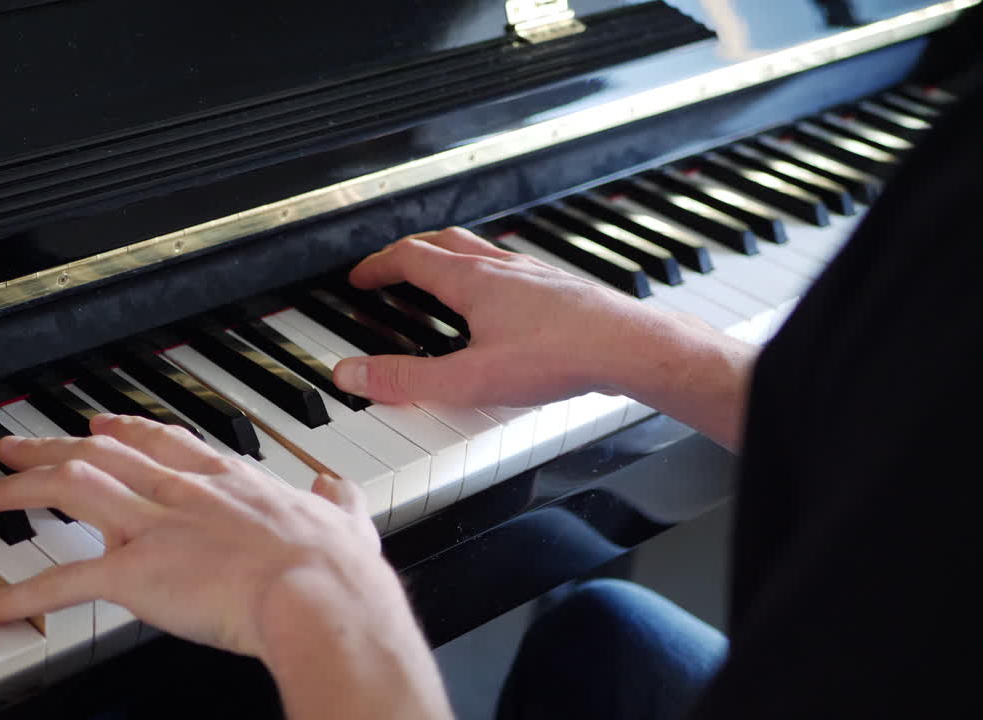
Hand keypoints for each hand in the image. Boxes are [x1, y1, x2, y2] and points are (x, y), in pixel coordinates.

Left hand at [0, 414, 453, 718]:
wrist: (320, 594)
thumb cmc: (336, 568)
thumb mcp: (346, 522)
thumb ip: (337, 502)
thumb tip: (339, 489)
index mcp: (230, 480)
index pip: (164, 441)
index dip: (125, 431)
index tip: (99, 426)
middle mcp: (183, 492)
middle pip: (102, 454)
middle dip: (51, 448)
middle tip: (15, 446)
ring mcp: (155, 527)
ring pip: (71, 491)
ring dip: (20, 490)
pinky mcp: (136, 573)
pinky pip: (62, 581)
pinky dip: (16, 594)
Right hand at [331, 227, 755, 449]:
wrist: (628, 347)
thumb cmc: (560, 356)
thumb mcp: (469, 379)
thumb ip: (407, 381)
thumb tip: (353, 375)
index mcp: (472, 280)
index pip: (410, 257)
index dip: (377, 265)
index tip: (360, 277)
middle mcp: (502, 268)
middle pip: (444, 242)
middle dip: (411, 252)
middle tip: (393, 268)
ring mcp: (534, 275)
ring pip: (481, 252)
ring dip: (452, 260)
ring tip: (442, 281)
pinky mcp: (560, 289)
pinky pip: (513, 271)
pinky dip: (490, 277)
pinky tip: (502, 307)